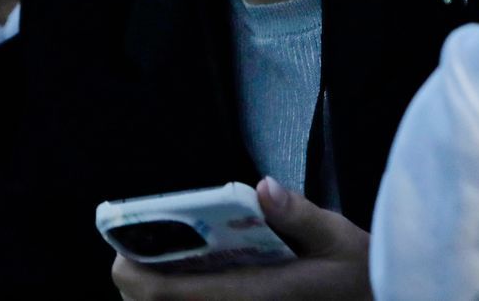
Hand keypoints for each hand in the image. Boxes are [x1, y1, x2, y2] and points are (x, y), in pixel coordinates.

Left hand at [111, 178, 369, 299]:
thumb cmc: (359, 276)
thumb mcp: (337, 237)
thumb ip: (298, 214)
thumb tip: (263, 188)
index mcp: (254, 297)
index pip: (173, 296)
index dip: (136, 277)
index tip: (119, 252)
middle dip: (140, 285)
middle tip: (134, 252)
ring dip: (159, 296)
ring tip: (155, 265)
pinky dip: (184, 300)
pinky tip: (188, 280)